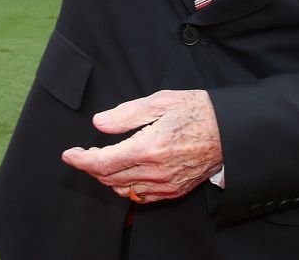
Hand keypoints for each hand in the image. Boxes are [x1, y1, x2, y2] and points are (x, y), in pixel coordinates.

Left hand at [61, 90, 221, 203]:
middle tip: (84, 153)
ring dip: (107, 177)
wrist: (229, 131)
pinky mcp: (174, 191)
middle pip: (109, 178)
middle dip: (91, 166)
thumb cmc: (196, 110)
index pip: (104, 162)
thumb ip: (127, 114)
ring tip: (102, 160)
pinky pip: (141, 196)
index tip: (69, 154)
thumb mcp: (160, 101)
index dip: (82, 160)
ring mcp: (166, 185)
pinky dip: (126, 186)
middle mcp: (156, 171)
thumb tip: (99, 123)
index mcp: (149, 147)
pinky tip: (125, 173)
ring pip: (123, 189)